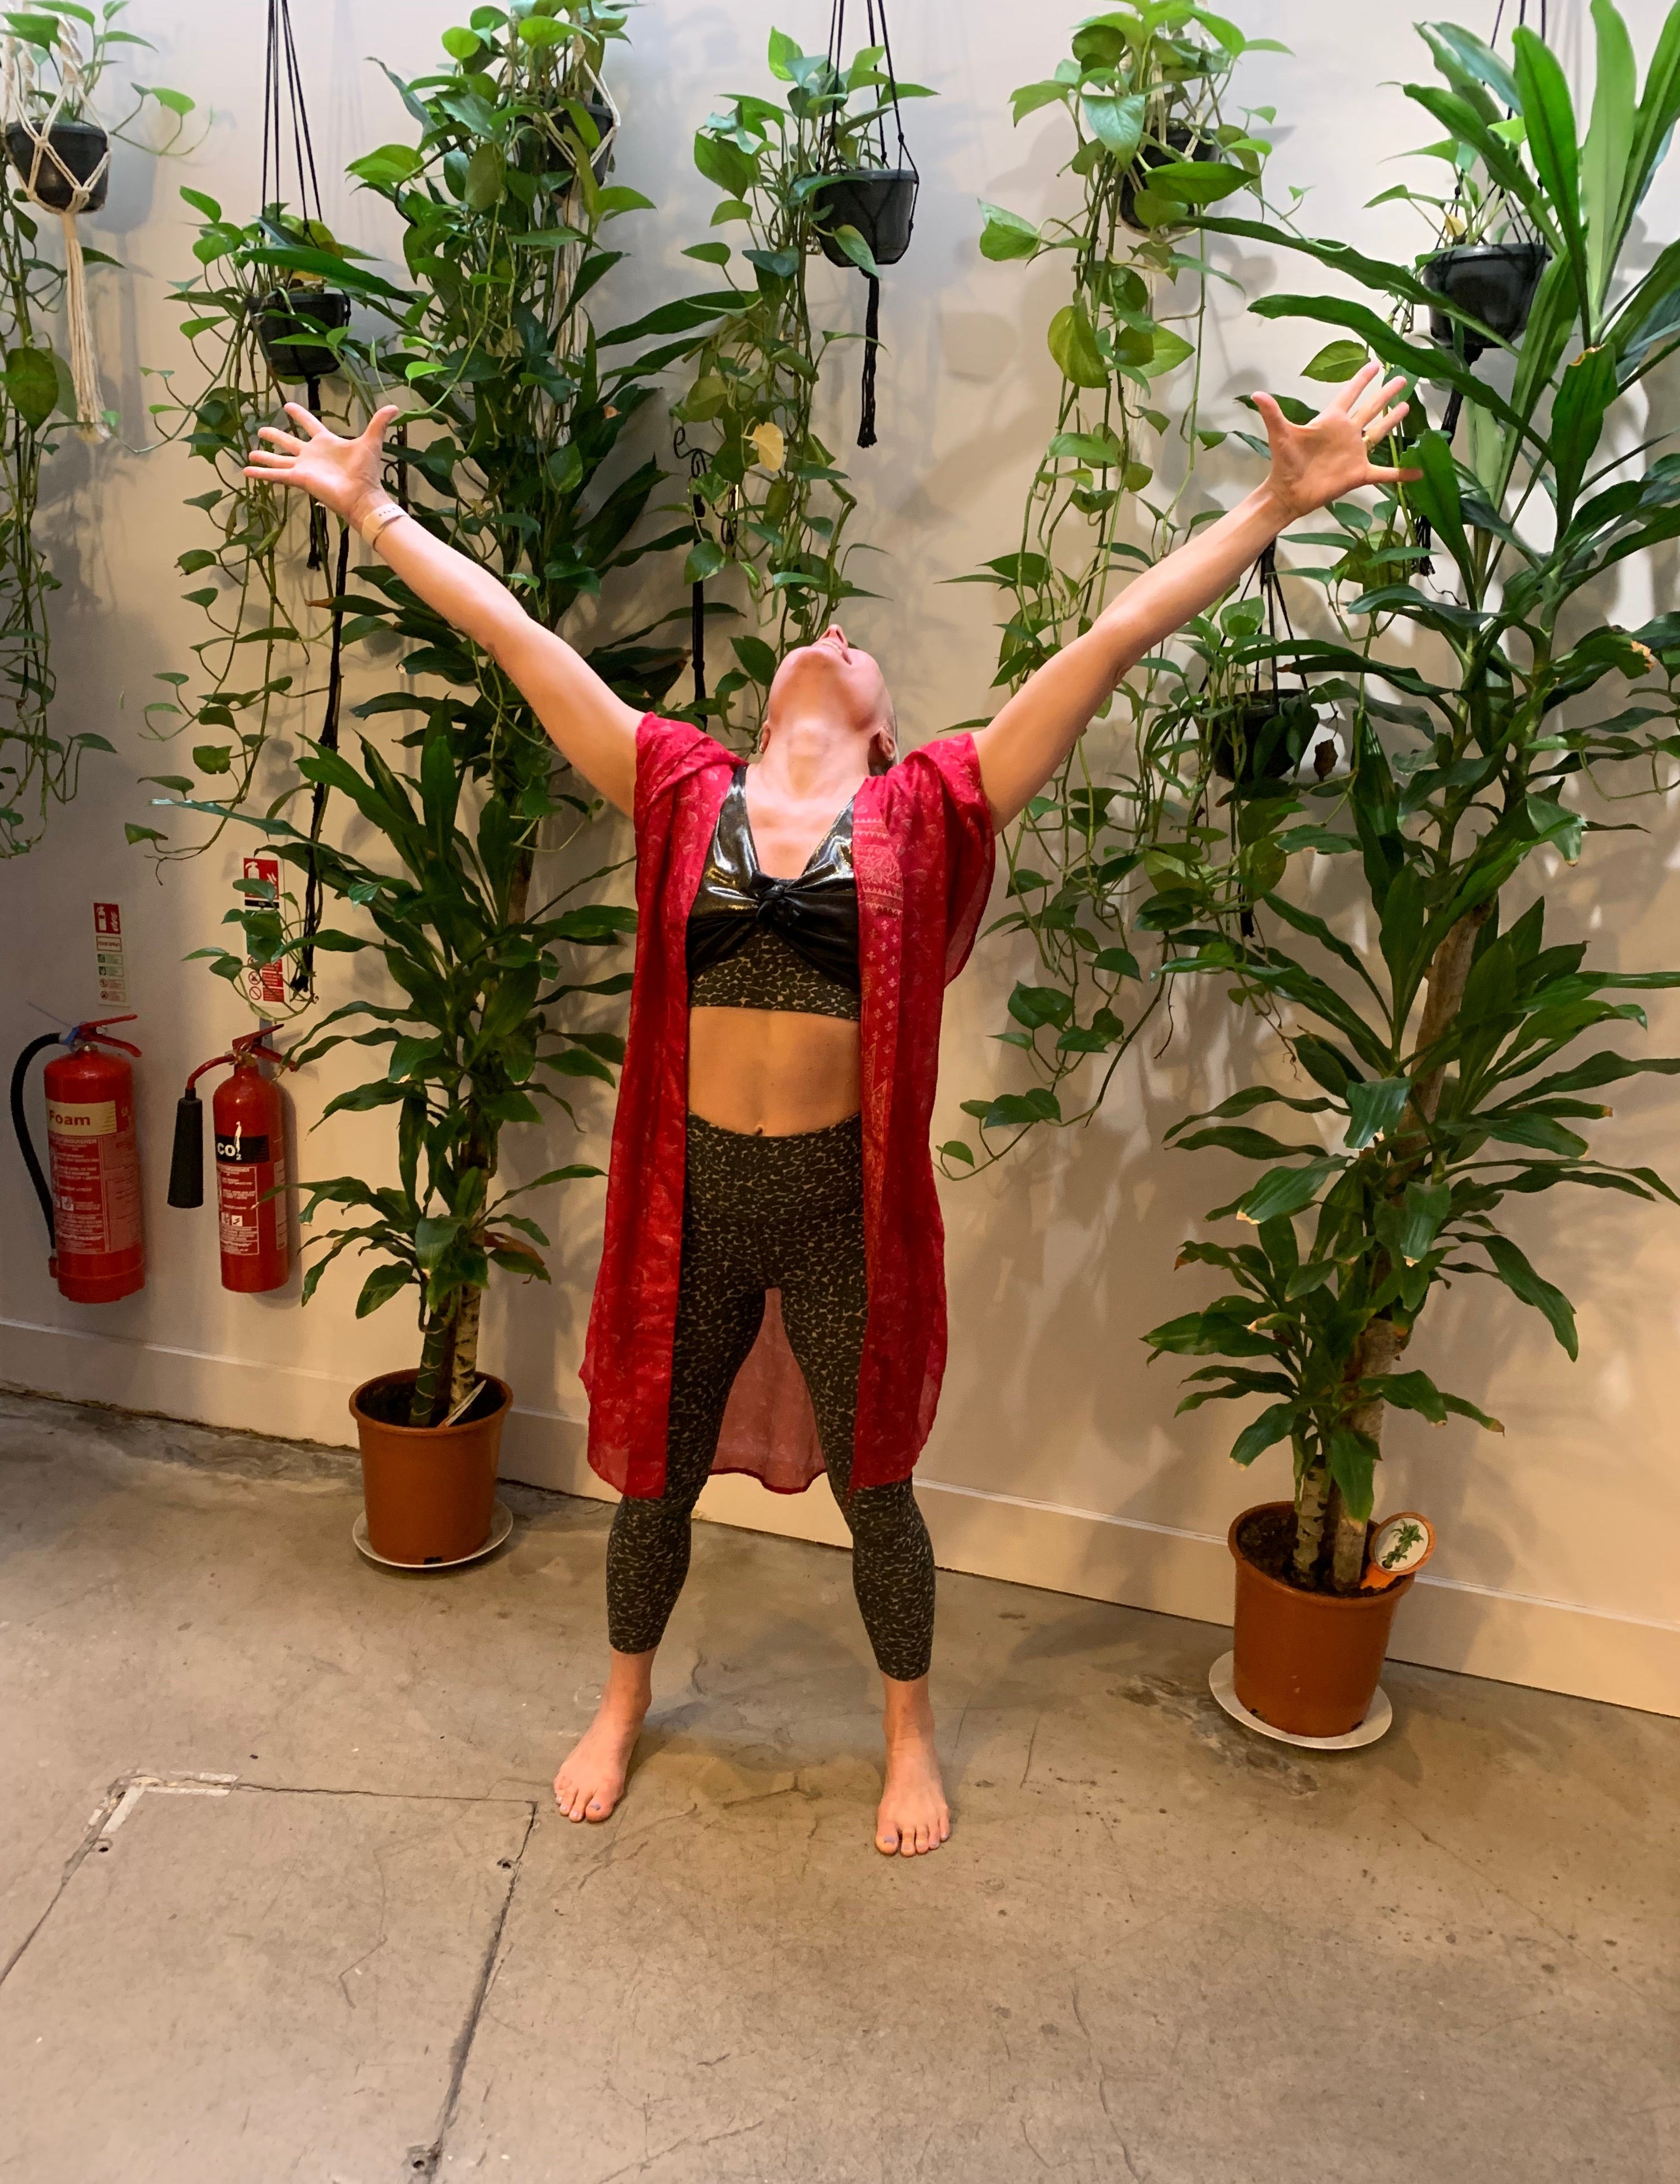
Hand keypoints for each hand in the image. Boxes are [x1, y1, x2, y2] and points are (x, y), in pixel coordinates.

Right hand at [243, 401, 401, 529]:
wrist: (362, 495)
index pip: (309, 424)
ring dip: (265, 456)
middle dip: (276, 436)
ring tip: (250, 451)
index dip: (299, 415)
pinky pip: (276, 475)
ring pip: (279, 459)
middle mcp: (312, 455)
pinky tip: (246, 471)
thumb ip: (379, 423)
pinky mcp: (298, 478)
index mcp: (326, 443)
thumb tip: (395, 406)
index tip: (287, 406)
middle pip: (289, 442)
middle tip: (262, 430)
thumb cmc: (366, 471)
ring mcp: (304, 467)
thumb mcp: (371, 442)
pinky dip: (261, 473)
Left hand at [1252, 361, 1420, 522]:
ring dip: (1392, 420)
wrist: (1289, 493)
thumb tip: (1256, 394)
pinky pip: (1385, 474)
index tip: (1375, 363)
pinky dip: (1401, 474)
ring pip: (1378, 432)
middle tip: (1402, 378)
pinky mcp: (1359, 473)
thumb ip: (1273, 413)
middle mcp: (1346, 433)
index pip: (1349, 394)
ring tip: (1408, 406)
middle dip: (1385, 393)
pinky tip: (1419, 472)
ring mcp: (1354, 453)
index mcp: (1331, 421)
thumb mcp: (1281, 435)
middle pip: (1370, 408)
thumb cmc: (1285, 463)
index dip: (1361, 379)